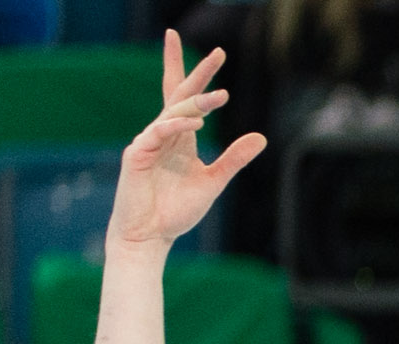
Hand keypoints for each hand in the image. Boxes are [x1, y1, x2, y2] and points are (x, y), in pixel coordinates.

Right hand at [108, 32, 263, 252]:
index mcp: (180, 137)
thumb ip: (234, 159)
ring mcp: (148, 142)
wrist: (151, 236)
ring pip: (173, 112)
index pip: (190, 98)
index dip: (202, 76)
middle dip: (197, 72)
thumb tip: (261, 137)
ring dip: (196, 103)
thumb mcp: (214, 181)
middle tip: (219, 52)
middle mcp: (164, 134)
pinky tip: (196, 123)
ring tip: (220, 96)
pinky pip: (157, 133)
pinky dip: (176, 127)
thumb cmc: (176, 210)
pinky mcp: (137, 155)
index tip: (219, 54)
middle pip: (179, 94)